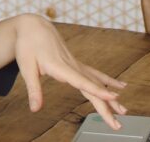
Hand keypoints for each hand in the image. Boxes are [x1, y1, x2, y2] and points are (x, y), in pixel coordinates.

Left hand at [14, 14, 127, 130]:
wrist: (34, 26)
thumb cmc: (27, 46)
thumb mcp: (26, 68)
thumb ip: (33, 89)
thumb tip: (35, 109)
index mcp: (59, 66)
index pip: (81, 81)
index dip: (97, 90)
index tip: (113, 97)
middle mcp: (71, 65)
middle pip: (93, 87)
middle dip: (107, 105)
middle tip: (118, 123)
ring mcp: (75, 64)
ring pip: (97, 81)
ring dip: (110, 97)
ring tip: (123, 111)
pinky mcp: (76, 63)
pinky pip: (95, 74)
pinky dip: (108, 81)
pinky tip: (121, 86)